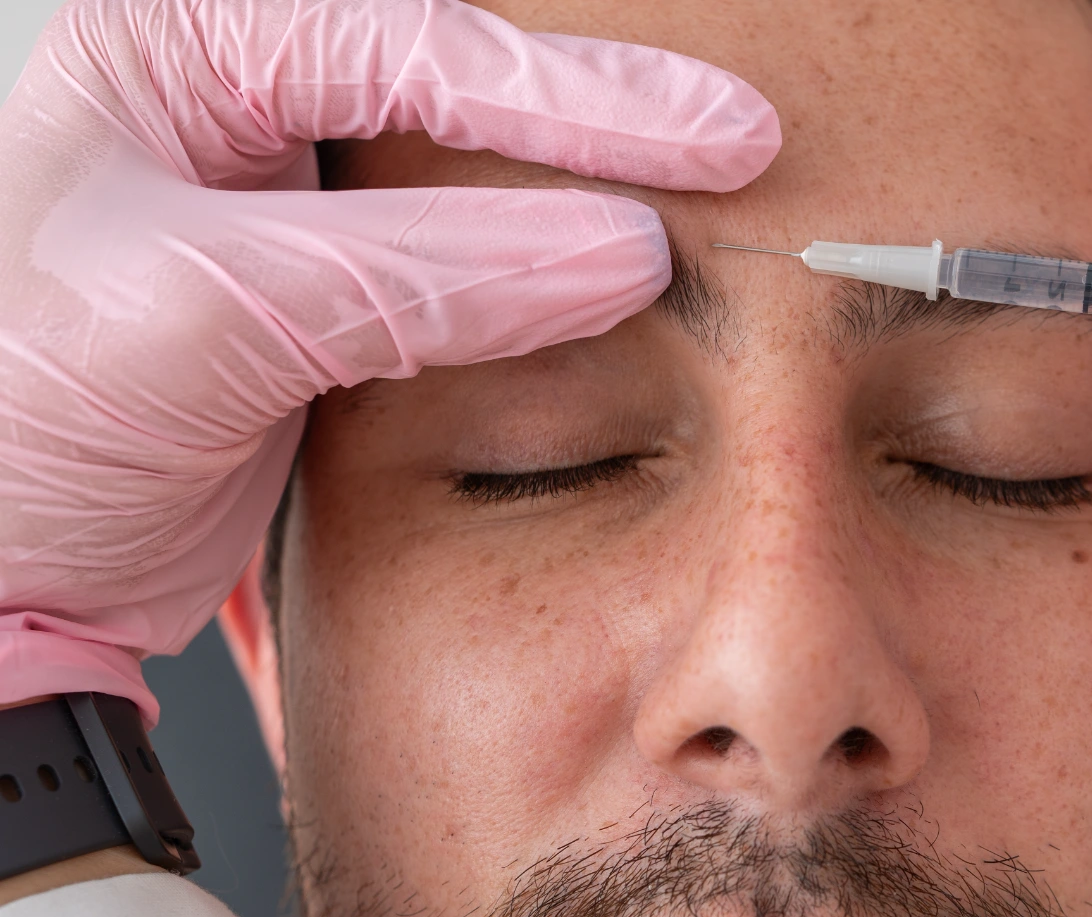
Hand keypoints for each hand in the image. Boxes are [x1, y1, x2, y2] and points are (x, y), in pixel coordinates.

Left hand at [0, 0, 779, 720]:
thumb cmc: (14, 420)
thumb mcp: (208, 320)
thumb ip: (417, 279)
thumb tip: (614, 252)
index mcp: (182, 45)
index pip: (419, 42)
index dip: (585, 94)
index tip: (718, 137)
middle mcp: (236, 102)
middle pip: (460, 79)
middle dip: (603, 114)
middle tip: (740, 145)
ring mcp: (286, 203)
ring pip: (471, 169)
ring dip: (585, 190)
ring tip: (705, 202)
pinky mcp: (322, 298)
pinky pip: (462, 263)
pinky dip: (545, 280)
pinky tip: (614, 287)